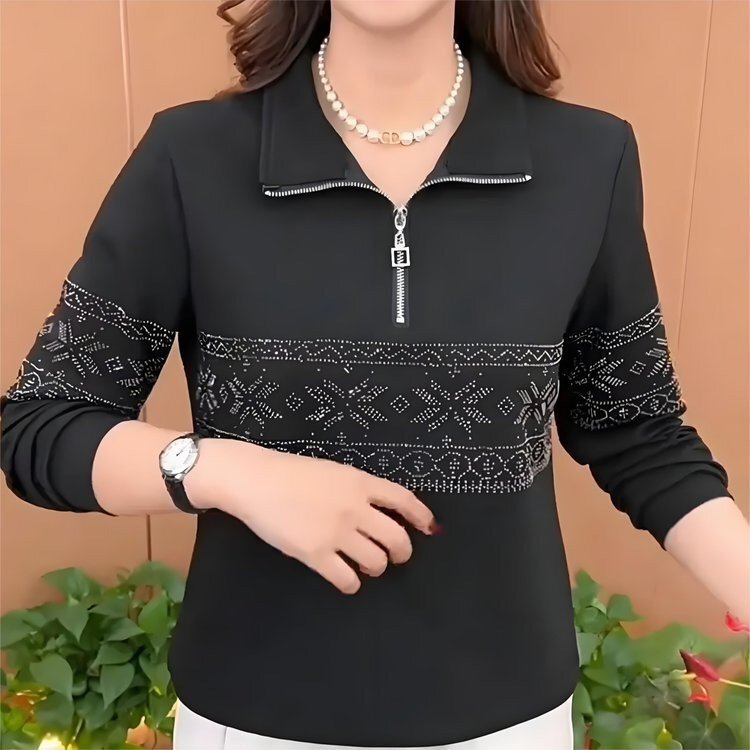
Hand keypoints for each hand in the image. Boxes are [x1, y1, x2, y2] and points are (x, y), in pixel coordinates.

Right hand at [187, 438, 436, 593]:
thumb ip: (357, 489)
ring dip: (377, 567)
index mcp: (360, 482)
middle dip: (403, 551)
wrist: (256, 480)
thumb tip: (379, 508)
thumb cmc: (291, 473)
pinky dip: (352, 583)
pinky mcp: (315, 553)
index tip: (429, 529)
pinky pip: (346, 578)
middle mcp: (354, 507)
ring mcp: (336, 532)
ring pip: (376, 561)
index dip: (422, 516)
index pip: (404, 499)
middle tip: (397, 556)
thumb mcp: (333, 471)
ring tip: (368, 566)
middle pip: (396, 537)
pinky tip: (348, 580)